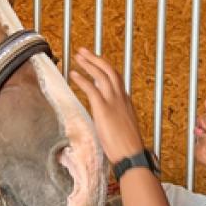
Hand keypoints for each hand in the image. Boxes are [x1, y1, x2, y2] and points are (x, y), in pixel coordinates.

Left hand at [70, 47, 145, 162]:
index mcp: (125, 101)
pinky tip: (73, 74)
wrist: (131, 155)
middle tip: (84, 51)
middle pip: (109, 70)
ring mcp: (113, 102)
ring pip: (101, 75)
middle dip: (95, 58)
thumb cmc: (127, 146)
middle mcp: (121, 97)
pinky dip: (82, 80)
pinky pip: (92, 89)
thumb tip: (107, 119)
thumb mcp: (123, 127)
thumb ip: (115, 118)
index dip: (104, 67)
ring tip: (78, 56)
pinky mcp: (103, 109)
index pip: (115, 78)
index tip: (95, 61)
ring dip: (88, 64)